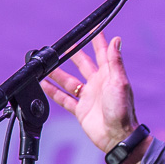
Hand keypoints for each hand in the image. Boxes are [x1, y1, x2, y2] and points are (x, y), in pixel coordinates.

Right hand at [40, 33, 142, 157]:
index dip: (97, 40)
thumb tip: (116, 40)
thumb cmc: (122, 110)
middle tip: (62, 45)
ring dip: (58, 72)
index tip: (92, 28)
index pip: (102, 53)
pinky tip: (42, 84)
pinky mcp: (80, 109)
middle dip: (74, 54)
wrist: (117, 136)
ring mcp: (88, 96)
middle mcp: (98, 84)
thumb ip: (115, 62)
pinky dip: (52, 91)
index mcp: (109, 75)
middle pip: (83, 64)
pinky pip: (63, 98)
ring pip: (69, 81)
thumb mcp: (119, 82)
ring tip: (46, 63)